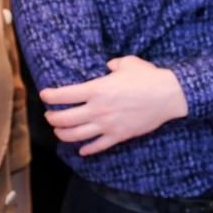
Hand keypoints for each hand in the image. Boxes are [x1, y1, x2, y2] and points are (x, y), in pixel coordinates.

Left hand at [41, 56, 188, 155]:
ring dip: (63, 135)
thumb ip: (114, 64)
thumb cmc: (148, 77)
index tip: (45, 95)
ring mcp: (107, 125)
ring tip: (59, 131)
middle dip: (52, 118)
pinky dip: (87, 149)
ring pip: (76, 135)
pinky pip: (97, 146)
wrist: (168, 95)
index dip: (50, 96)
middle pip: (64, 119)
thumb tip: (109, 66)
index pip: (63, 95)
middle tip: (49, 116)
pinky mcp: (119, 135)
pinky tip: (82, 149)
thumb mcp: (128, 63)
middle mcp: (98, 109)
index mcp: (97, 89)